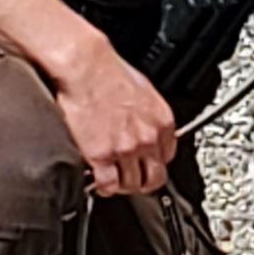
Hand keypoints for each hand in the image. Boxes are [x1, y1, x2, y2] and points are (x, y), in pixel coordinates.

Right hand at [54, 41, 176, 197]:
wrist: (85, 67)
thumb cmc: (109, 71)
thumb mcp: (144, 90)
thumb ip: (149, 116)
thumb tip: (146, 126)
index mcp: (162, 122)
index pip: (167, 157)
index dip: (154, 163)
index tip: (146, 164)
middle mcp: (148, 138)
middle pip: (155, 178)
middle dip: (143, 182)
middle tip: (132, 180)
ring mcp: (126, 149)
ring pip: (131, 185)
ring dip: (122, 185)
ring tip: (113, 179)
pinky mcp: (101, 156)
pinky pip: (108, 185)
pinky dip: (104, 187)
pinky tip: (99, 181)